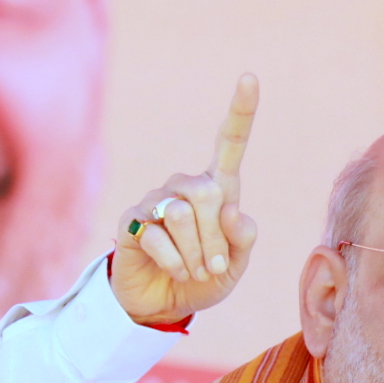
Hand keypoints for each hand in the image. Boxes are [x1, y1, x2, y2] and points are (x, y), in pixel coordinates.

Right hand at [110, 73, 259, 325]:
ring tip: (195, 271)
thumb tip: (233, 211)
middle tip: (214, 266)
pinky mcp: (133, 220)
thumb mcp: (235, 264)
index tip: (250, 78)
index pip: (229, 145)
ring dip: (197, 254)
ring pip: (183, 214)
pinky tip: (175, 271)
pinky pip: (160, 237)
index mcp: (217, 190)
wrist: (163, 304)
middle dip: (216, 239)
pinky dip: (176, 263)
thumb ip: (243, 239)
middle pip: (208, 193)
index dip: (240, 113)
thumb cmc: (203, 278)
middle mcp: (185, 186)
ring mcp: (156, 200)